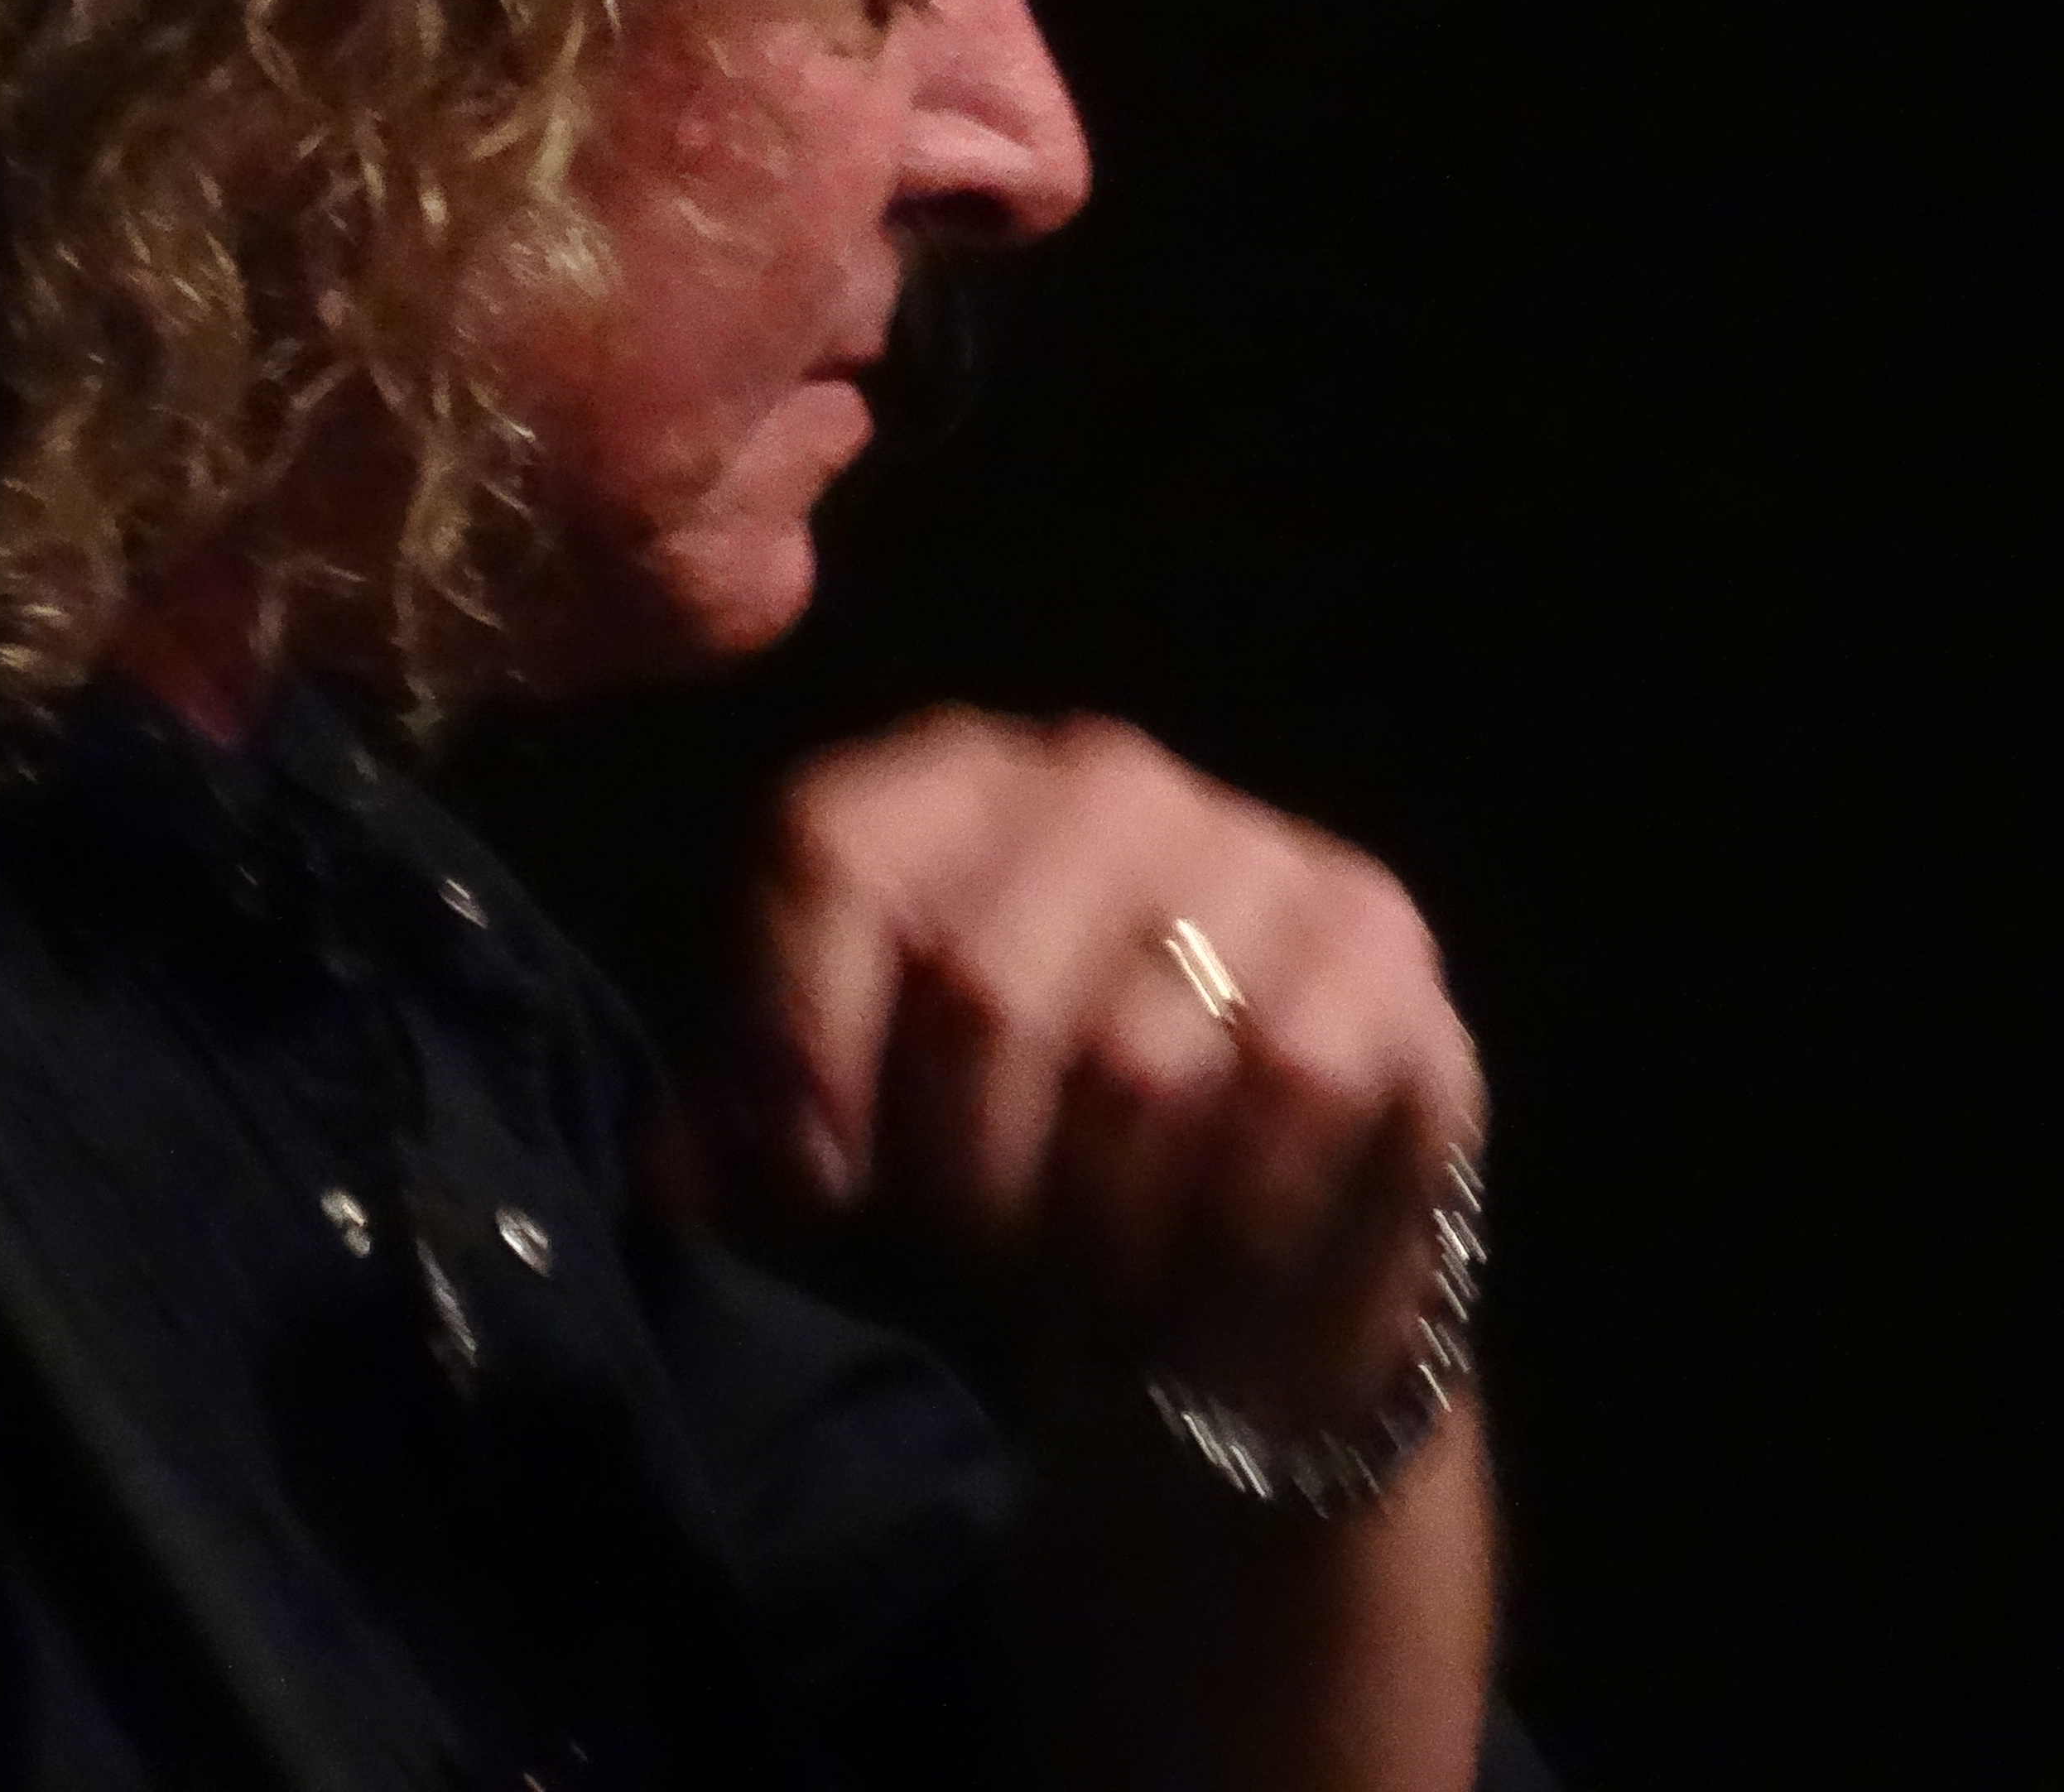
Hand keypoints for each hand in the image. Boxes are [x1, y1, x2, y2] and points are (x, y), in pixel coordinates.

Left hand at [740, 708, 1483, 1427]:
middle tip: (970, 1262)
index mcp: (940, 784)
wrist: (1232, 1261)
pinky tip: (1197, 1274)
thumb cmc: (1009, 1169)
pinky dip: (1225, 1228)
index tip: (811, 1185)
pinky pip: (1292, 1098)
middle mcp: (1100, 779)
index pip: (830, 850)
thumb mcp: (850, 1136)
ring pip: (1135, 1064)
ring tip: (1079, 1284)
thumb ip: (747, 1134)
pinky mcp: (1382, 950)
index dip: (797, 1032)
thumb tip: (681, 1176)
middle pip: (977, 981)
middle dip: (958, 1176)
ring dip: (1092, 1227)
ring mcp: (1255, 849)